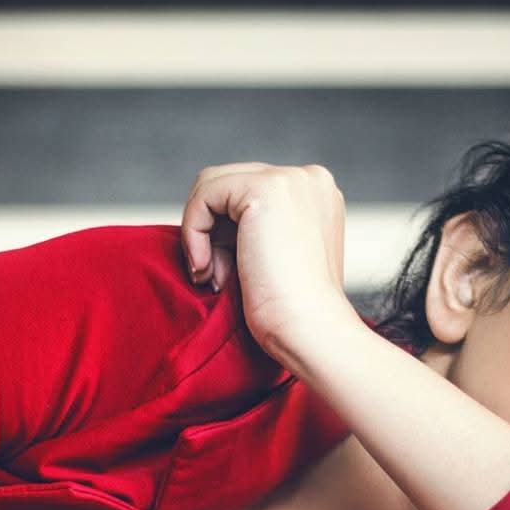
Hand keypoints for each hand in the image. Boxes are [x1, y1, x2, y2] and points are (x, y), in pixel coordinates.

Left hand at [179, 163, 357, 365]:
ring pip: (211, 186)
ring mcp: (289, 179)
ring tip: (212, 275)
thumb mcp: (278, 259)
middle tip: (216, 278)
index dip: (225, 233)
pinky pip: (204, 196)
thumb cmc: (294, 313)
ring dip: (199, 233)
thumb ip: (256, 232)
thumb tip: (209, 227)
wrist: (310, 331)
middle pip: (229, 185)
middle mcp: (309, 179)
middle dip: (213, 233)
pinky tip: (205, 267)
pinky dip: (193, 232)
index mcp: (316, 195)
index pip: (248, 194)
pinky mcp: (263, 189)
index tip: (225, 276)